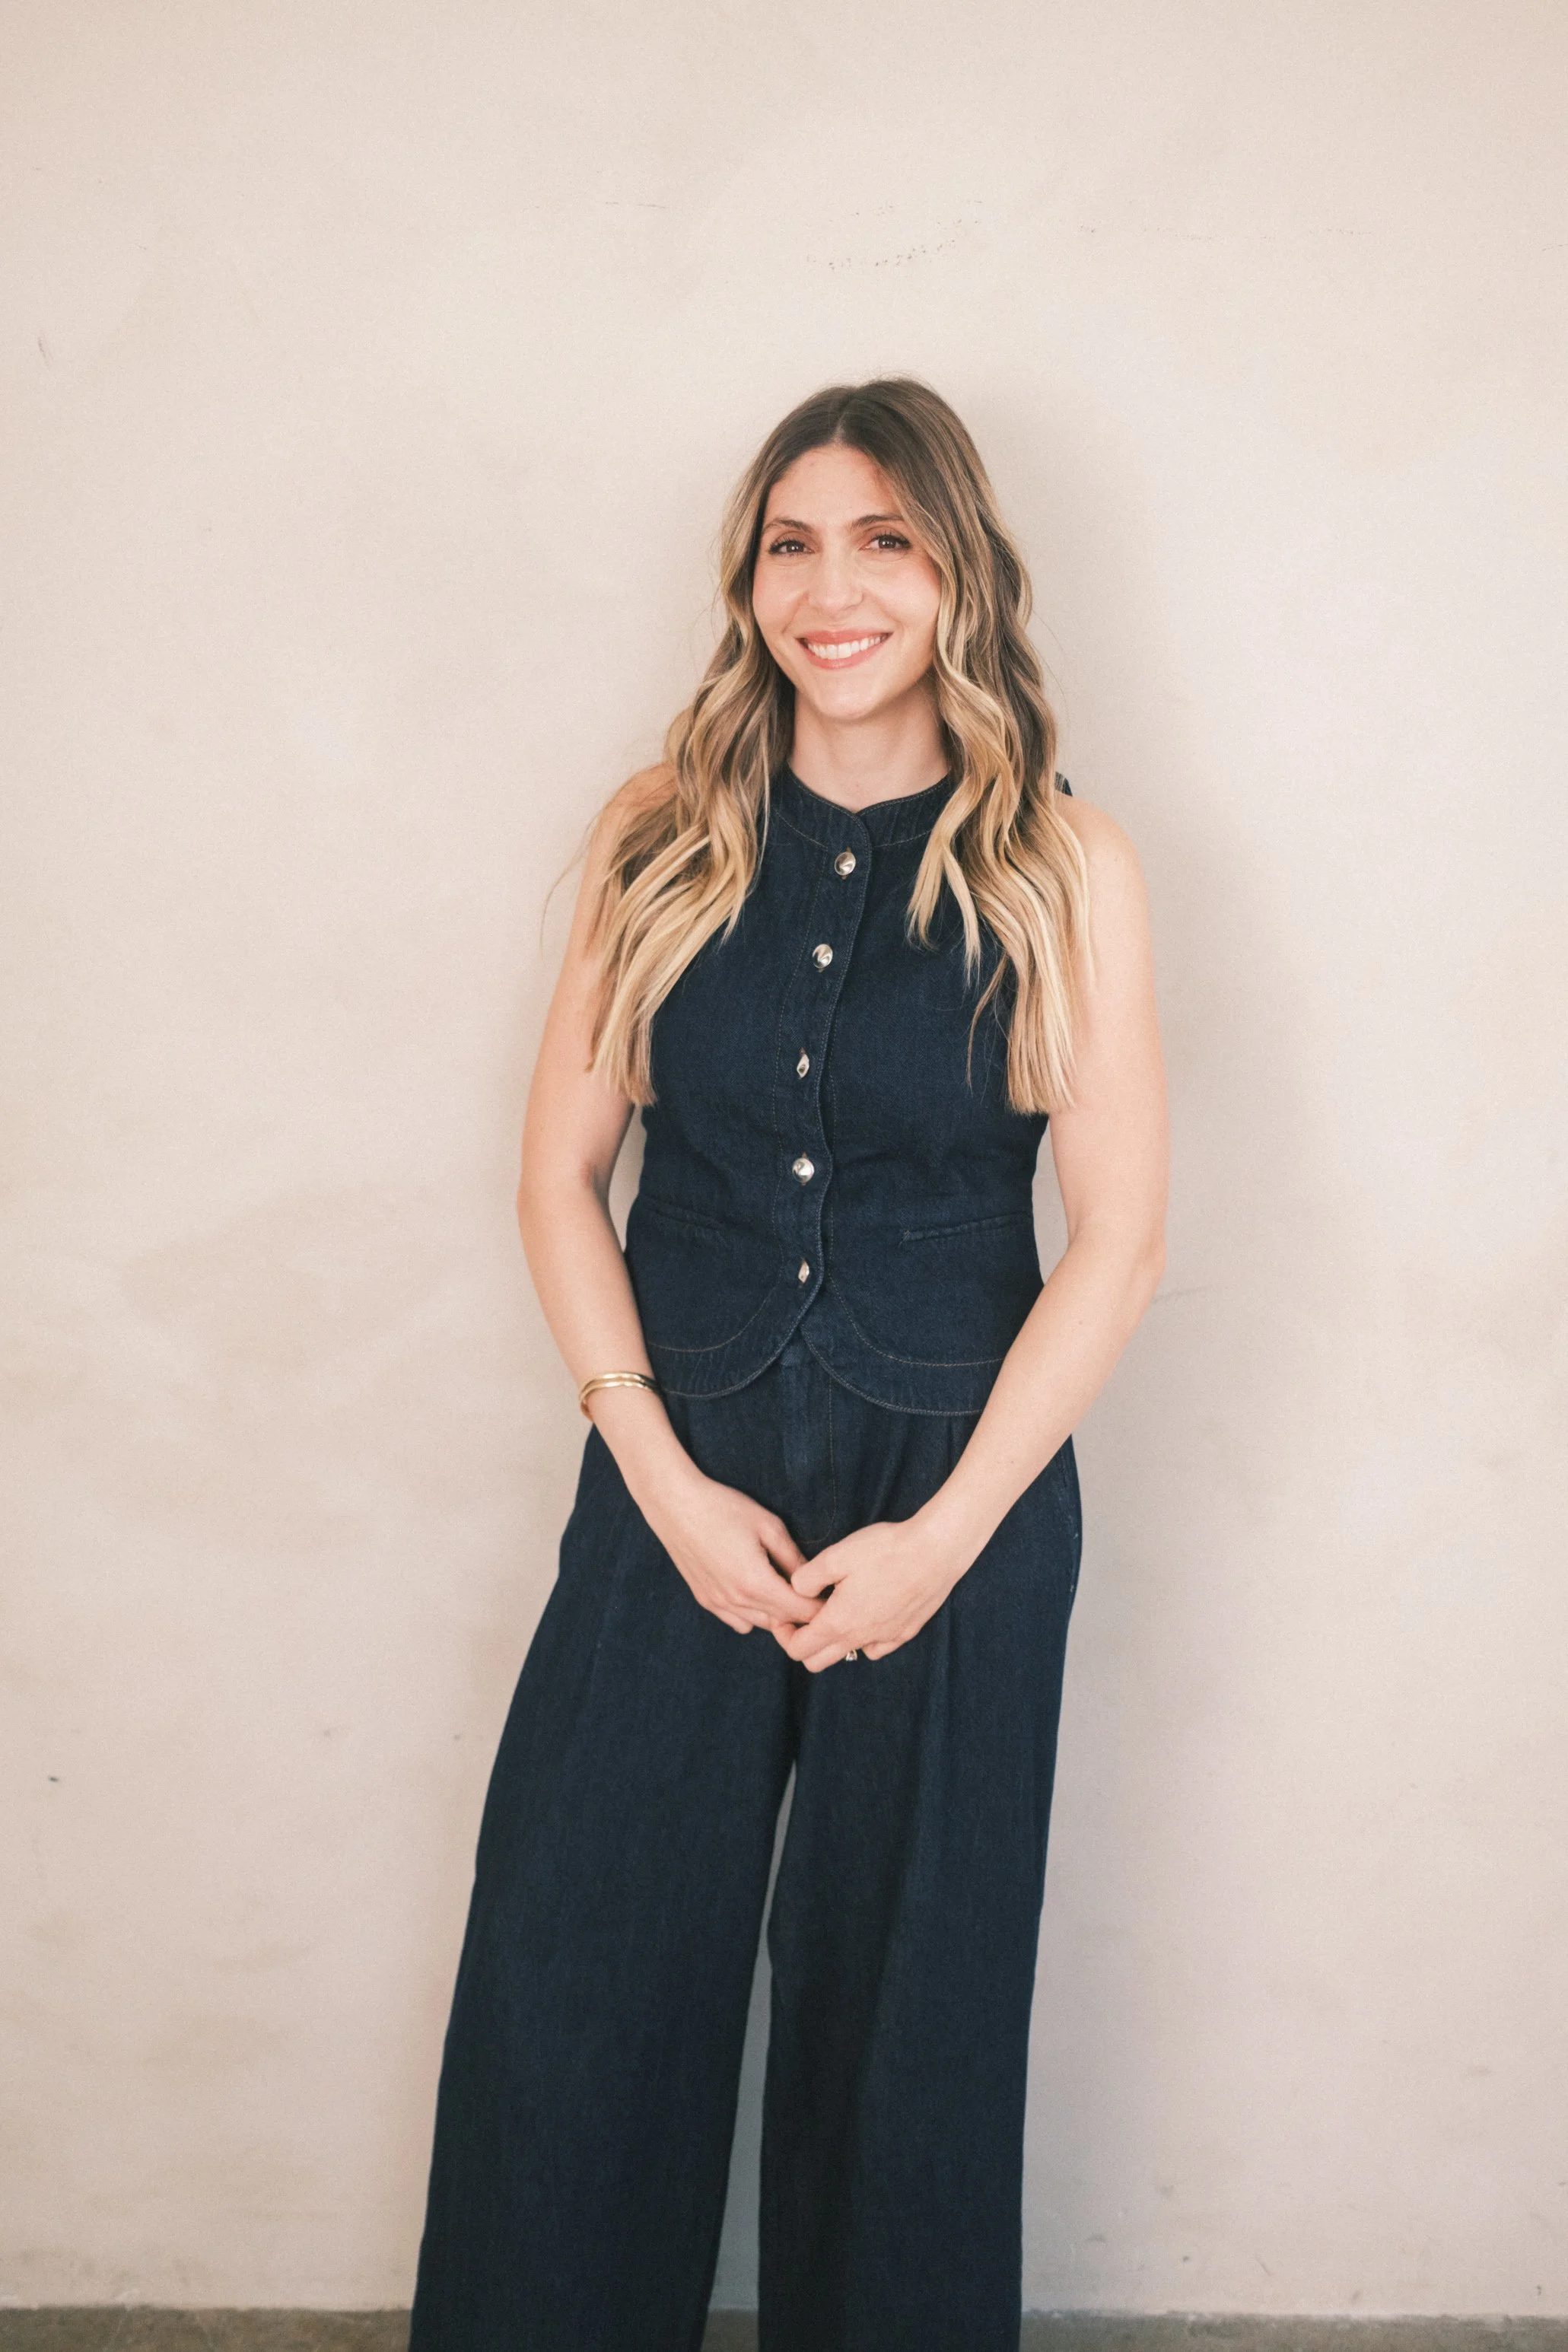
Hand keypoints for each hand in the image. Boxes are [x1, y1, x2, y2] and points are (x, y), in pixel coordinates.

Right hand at [640, 1467, 822, 1638]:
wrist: (676, 1505)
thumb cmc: (723, 1508)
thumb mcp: (768, 1525)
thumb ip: (793, 1556)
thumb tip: (813, 1578)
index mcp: (756, 1583)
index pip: (800, 1611)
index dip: (820, 1607)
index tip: (831, 1596)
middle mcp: (737, 1601)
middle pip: (783, 1622)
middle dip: (802, 1612)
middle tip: (814, 1593)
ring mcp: (718, 1604)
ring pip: (760, 1625)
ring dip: (777, 1615)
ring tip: (786, 1592)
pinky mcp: (705, 1600)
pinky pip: (738, 1622)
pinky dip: (753, 1615)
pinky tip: (757, 1592)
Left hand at [778, 1517, 966, 1671]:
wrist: (936, 1550)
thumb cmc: (885, 1550)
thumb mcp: (835, 1556)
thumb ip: (806, 1578)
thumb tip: (796, 1591)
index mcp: (838, 1622)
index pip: (798, 1650)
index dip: (784, 1634)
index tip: (785, 1613)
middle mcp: (860, 1638)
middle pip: (818, 1662)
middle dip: (803, 1643)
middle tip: (804, 1614)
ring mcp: (885, 1638)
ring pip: (848, 1655)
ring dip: (833, 1641)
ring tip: (835, 1609)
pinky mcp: (905, 1632)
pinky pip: (875, 1648)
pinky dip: (863, 1639)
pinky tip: (866, 1613)